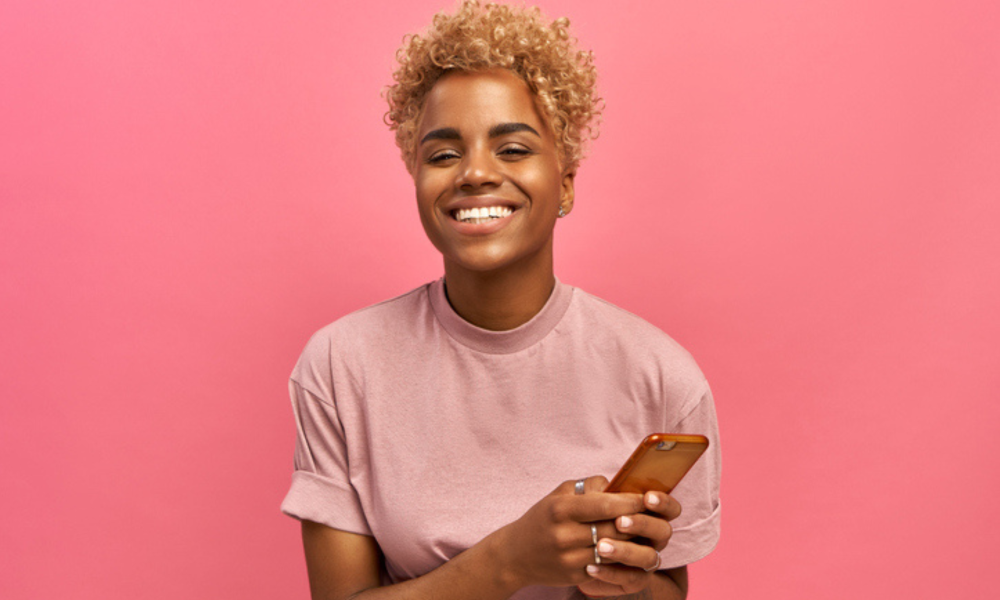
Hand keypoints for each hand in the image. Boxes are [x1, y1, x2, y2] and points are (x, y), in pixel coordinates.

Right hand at [490, 476, 643, 588]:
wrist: (515, 554)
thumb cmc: (543, 518)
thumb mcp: (559, 494)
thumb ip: (588, 486)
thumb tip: (617, 484)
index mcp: (561, 509)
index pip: (606, 504)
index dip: (631, 502)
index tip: (648, 499)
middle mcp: (564, 534)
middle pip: (614, 529)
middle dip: (638, 523)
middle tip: (654, 517)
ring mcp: (569, 558)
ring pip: (614, 550)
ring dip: (634, 543)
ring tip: (646, 534)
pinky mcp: (574, 575)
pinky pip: (606, 568)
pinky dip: (621, 559)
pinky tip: (631, 552)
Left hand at [576, 491, 681, 596]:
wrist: (575, 552)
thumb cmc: (587, 518)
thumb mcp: (588, 501)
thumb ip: (596, 491)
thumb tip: (602, 486)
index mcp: (650, 514)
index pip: (669, 508)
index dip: (663, 503)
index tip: (647, 498)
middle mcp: (653, 538)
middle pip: (664, 531)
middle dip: (643, 524)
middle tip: (619, 522)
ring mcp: (645, 560)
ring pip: (650, 557)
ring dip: (626, 551)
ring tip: (601, 546)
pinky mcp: (633, 580)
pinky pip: (631, 579)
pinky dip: (610, 573)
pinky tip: (591, 567)